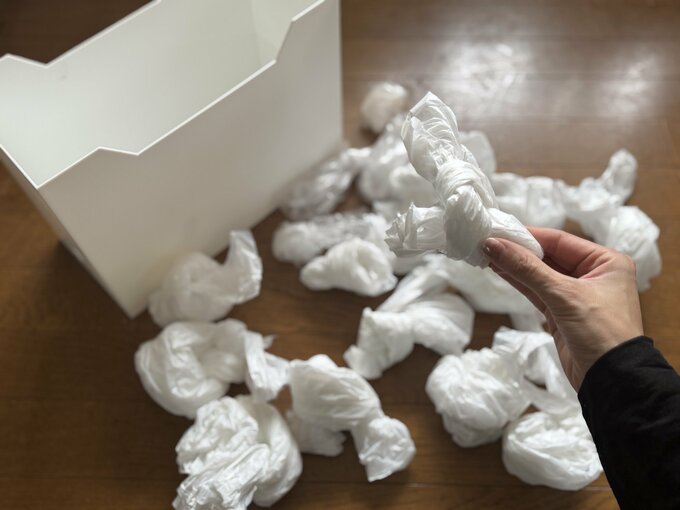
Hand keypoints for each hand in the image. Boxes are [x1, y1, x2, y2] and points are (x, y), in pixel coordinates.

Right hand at [483, 227, 643, 389]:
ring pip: (539, 274)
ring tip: (487, 254)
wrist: (613, 381)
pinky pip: (537, 291)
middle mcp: (593, 275)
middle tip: (488, 241)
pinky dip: (519, 282)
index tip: (499, 231)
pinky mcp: (562, 314)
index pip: (559, 241)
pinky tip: (499, 270)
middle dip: (519, 250)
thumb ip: (527, 269)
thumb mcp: (564, 295)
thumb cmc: (603, 333)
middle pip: (548, 256)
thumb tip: (495, 245)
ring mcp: (576, 295)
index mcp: (606, 262)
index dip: (528, 236)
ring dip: (515, 266)